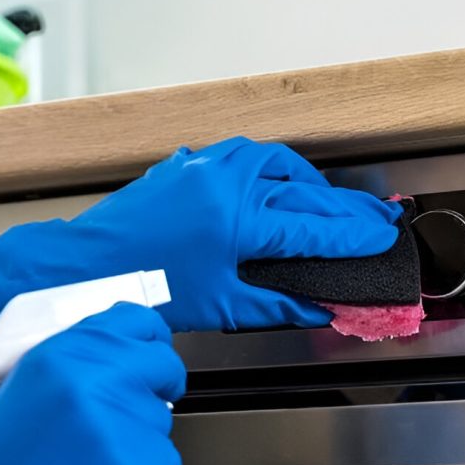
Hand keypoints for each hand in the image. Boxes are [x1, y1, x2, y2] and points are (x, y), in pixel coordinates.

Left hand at [0, 135, 400, 395]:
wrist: (82, 268)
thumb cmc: (142, 288)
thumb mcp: (219, 305)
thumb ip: (277, 302)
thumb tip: (320, 307)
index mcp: (239, 218)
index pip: (316, 225)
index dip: (355, 234)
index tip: (382, 237)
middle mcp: (226, 180)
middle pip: (303, 187)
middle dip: (341, 207)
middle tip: (371, 220)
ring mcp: (204, 167)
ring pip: (274, 162)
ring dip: (305, 182)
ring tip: (326, 205)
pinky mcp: (186, 167)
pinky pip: (242, 157)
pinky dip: (268, 170)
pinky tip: (272, 188)